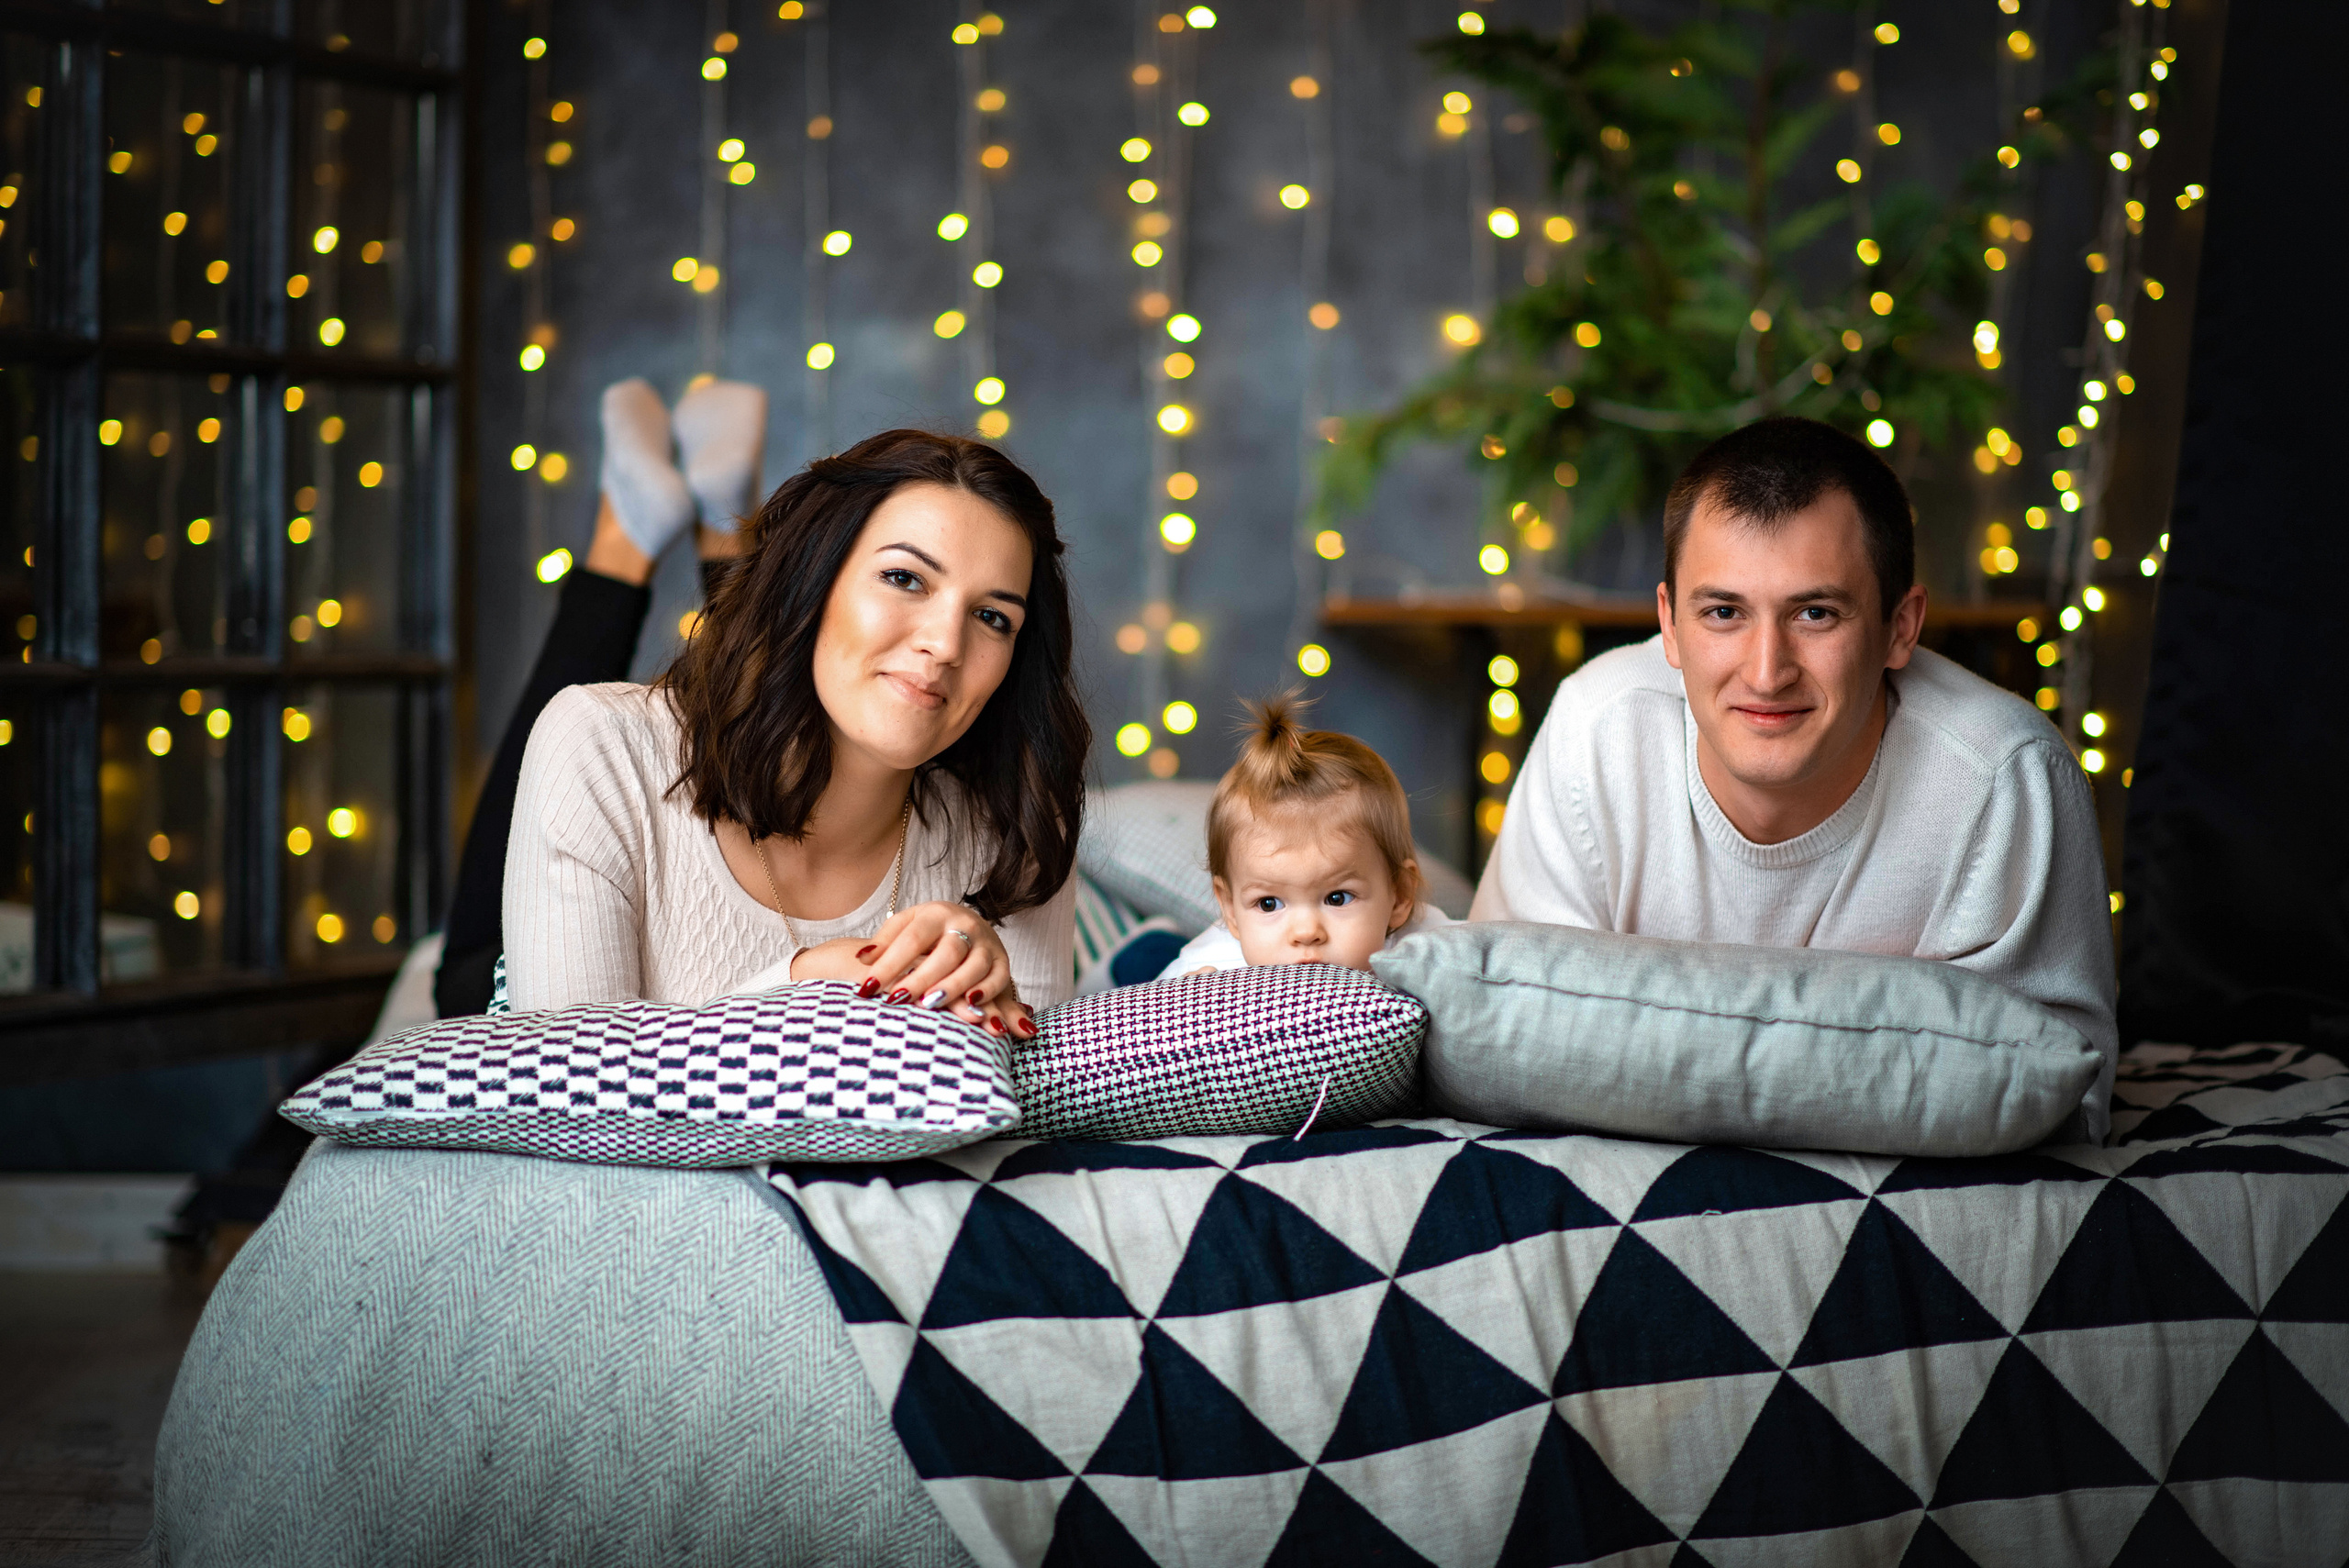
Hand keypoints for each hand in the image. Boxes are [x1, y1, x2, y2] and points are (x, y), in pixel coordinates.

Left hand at [856, 901, 1035, 1040]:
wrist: (967, 923)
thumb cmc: (928, 931)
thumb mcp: (904, 927)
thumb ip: (884, 942)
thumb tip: (863, 959)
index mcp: (936, 913)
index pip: (911, 939)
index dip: (889, 964)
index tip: (867, 988)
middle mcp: (965, 925)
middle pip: (946, 953)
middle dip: (921, 977)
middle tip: (897, 999)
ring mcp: (987, 943)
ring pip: (974, 966)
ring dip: (953, 987)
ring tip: (930, 1005)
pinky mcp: (1003, 961)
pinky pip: (1000, 978)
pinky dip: (987, 992)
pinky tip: (971, 1007)